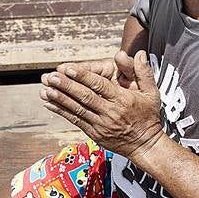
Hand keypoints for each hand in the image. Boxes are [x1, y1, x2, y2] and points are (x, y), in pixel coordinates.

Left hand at [41, 51, 164, 163]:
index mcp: (122, 100)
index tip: (69, 68)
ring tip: (45, 89)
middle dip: (66, 86)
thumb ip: (143, 72)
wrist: (145, 145)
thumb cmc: (148, 116)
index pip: (100, 86)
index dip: (83, 76)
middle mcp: (110, 112)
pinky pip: (75, 120)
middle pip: (85, 97)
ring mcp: (100, 124)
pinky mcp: (94, 133)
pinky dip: (61, 112)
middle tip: (51, 77)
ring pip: (77, 109)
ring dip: (59, 99)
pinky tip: (49, 104)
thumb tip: (139, 52)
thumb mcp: (152, 93)